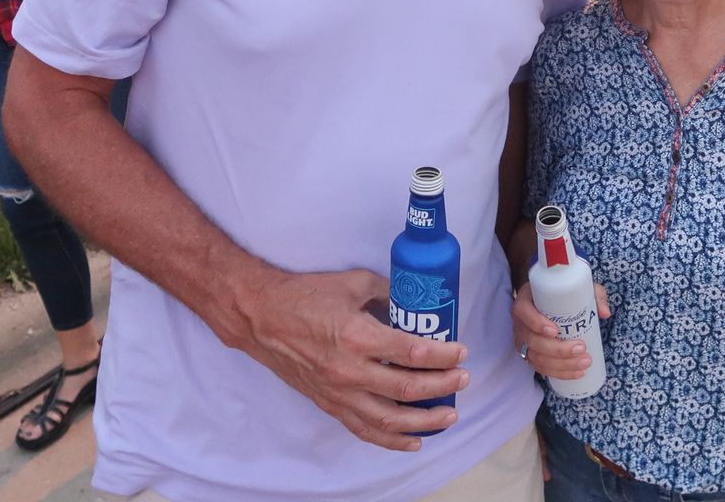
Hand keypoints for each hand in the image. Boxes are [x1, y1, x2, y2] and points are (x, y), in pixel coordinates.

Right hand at [226, 267, 468, 451]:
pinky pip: (364, 429)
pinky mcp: (328, 403)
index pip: (412, 353)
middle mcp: (349, 371)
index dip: (442, 355)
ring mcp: (338, 392)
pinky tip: (413, 441)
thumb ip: (388, 292)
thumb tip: (414, 301)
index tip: (461, 352)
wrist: (261, 318)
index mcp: (357, 336)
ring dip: (424, 422)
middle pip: (407, 390)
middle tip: (463, 380)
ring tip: (448, 416)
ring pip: (389, 419)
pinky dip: (391, 439)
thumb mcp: (353, 283)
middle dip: (442, 388)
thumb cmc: (305, 295)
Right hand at [511, 282, 610, 379]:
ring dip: (561, 365)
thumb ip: (594, 294)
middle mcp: (520, 323)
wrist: (549, 303)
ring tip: (585, 363)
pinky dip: (559, 373)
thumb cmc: (562, 294)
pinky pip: (541, 368)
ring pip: (537, 358)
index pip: (524, 312)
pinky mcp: (530, 355)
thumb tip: (605, 313)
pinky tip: (577, 374)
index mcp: (525, 301)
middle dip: (558, 350)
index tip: (555, 330)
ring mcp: (523, 341)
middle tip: (582, 348)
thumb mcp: (578, 287)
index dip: (536, 323)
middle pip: (532, 341)